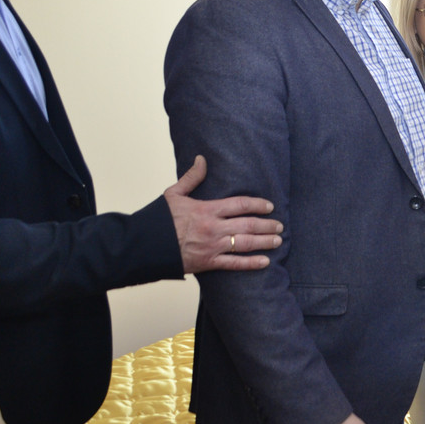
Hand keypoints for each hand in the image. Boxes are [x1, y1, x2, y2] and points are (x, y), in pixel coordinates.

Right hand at [165, 155, 282, 273]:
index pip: (241, 204)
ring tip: (278, 240)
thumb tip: (202, 159)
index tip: (270, 206)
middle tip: (279, 225)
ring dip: (264, 242)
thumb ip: (192, 177)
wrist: (144, 246)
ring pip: (245, 244)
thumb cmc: (158, 220)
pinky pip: (234, 264)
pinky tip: (265, 262)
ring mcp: (213, 246)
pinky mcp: (208, 263)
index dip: (259, 205)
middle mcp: (214, 228)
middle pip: (248, 224)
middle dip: (267, 225)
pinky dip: (251, 263)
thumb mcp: (174, 194)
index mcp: (207, 209)